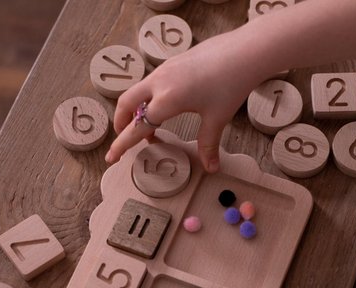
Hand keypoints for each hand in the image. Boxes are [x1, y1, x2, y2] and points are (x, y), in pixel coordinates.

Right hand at [105, 30, 263, 172]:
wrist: (244, 51)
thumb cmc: (231, 84)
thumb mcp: (217, 118)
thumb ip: (208, 144)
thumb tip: (210, 168)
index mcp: (166, 99)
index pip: (137, 127)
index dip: (122, 144)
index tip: (112, 157)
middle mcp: (159, 82)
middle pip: (126, 103)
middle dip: (121, 122)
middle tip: (124, 139)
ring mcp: (165, 69)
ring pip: (138, 91)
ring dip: (135, 109)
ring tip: (150, 127)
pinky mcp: (173, 62)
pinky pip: (151, 82)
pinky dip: (148, 98)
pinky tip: (165, 106)